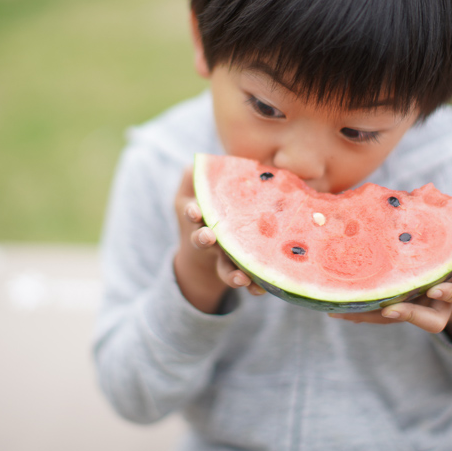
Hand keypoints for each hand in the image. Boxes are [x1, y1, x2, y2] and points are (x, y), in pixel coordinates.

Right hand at [173, 168, 265, 312]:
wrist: (207, 245)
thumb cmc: (206, 205)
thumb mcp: (192, 189)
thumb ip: (195, 176)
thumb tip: (196, 162)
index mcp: (199, 215)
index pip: (192, 212)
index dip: (192, 211)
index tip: (194, 211)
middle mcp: (207, 237)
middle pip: (203, 240)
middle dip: (204, 238)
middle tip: (209, 236)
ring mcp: (221, 257)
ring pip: (223, 267)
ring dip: (230, 273)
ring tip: (241, 278)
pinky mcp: (236, 270)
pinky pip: (243, 279)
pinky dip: (251, 285)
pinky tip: (259, 288)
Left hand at [329, 232, 451, 342]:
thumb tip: (440, 196)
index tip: (436, 289)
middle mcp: (441, 302)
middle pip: (432, 322)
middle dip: (413, 316)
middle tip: (391, 309)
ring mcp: (418, 305)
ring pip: (398, 319)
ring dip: (374, 317)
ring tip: (347, 311)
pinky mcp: (397, 302)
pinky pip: (380, 311)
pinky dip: (360, 309)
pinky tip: (335, 304)